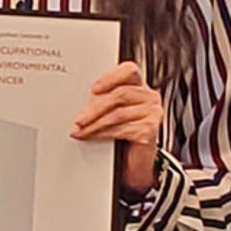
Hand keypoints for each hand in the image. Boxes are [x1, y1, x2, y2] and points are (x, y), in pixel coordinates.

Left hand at [72, 61, 163, 194]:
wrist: (134, 160)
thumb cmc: (122, 131)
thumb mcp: (112, 111)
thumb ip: (104, 100)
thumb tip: (80, 100)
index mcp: (138, 85)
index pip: (129, 70)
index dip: (111, 77)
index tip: (94, 89)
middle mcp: (148, 96)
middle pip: (120, 95)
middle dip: (94, 108)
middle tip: (78, 119)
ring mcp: (152, 112)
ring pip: (118, 114)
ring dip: (94, 124)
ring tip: (80, 130)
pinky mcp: (150, 129)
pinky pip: (122, 129)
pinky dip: (103, 133)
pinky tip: (92, 136)